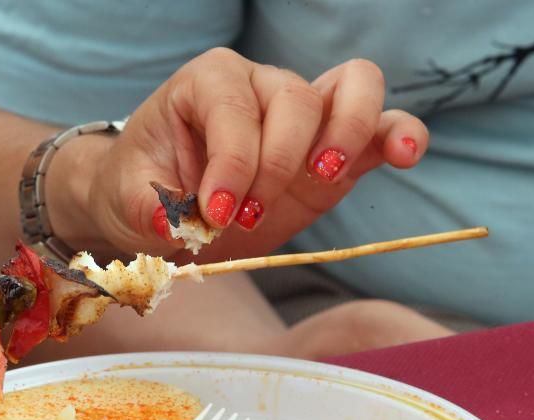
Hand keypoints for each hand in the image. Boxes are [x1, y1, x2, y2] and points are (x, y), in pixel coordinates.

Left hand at [57, 49, 427, 260]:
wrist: (162, 202)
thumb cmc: (144, 187)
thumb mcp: (128, 198)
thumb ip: (147, 207)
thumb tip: (172, 222)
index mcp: (208, 82)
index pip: (234, 107)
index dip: (231, 162)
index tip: (215, 213)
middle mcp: (261, 86)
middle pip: (295, 99)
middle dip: (275, 163)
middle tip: (247, 216)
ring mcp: (305, 115)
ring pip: (351, 90)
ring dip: (346, 134)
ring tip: (323, 176)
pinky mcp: (334, 152)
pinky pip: (380, 126)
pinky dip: (399, 135)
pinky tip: (405, 156)